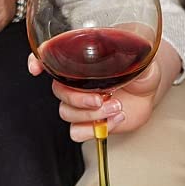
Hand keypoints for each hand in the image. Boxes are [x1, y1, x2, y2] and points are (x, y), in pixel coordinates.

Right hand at [26, 40, 176, 142]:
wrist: (147, 93)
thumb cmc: (141, 69)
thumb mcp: (143, 59)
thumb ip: (138, 56)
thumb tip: (139, 54)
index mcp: (82, 60)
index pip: (50, 55)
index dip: (38, 60)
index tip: (37, 68)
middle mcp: (76, 81)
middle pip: (58, 91)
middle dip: (78, 98)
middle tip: (101, 99)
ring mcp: (80, 103)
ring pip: (66, 113)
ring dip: (90, 115)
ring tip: (116, 107)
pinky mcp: (88, 122)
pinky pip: (77, 132)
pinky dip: (94, 130)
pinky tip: (115, 120)